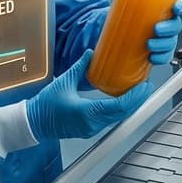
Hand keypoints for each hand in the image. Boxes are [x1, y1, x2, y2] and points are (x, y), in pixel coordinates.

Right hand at [27, 50, 150, 140]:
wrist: (34, 122)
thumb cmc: (45, 105)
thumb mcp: (64, 81)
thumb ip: (80, 67)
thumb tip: (91, 53)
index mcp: (87, 112)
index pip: (118, 106)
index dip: (134, 97)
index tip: (144, 86)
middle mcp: (92, 124)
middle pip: (122, 113)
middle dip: (137, 100)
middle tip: (146, 86)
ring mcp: (91, 129)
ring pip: (117, 118)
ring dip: (130, 105)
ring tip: (138, 91)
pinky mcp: (89, 129)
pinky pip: (110, 120)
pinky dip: (120, 110)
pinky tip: (124, 100)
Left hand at [108, 0, 181, 65]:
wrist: (123, 31)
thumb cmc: (132, 14)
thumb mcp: (127, 1)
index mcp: (164, 9)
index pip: (178, 6)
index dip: (180, 7)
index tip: (175, 8)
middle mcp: (167, 23)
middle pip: (176, 26)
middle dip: (168, 28)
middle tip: (156, 29)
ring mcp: (164, 39)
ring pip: (171, 42)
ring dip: (162, 45)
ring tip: (148, 44)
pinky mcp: (159, 52)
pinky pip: (165, 56)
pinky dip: (160, 58)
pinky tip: (151, 57)